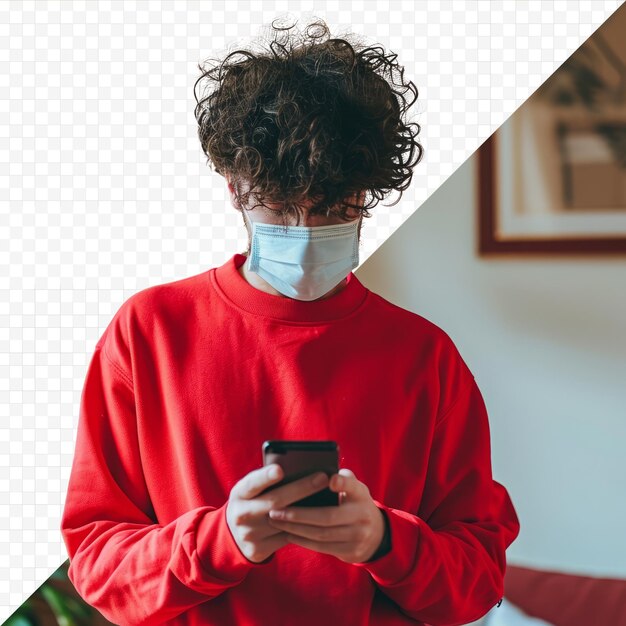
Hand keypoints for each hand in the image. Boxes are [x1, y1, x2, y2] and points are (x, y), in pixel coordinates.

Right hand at [226, 464, 330, 563]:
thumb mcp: (251, 491)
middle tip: (322, 478)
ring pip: (284, 522)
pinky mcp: (258, 550)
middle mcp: (241, 514)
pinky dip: (304, 527)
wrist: (233, 536)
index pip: (252, 483)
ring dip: (308, 510)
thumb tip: (300, 470)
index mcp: (239, 493)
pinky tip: (319, 518)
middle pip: (275, 501)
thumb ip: (267, 482)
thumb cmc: (252, 502)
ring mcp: (249, 534)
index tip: (280, 469)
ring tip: (329, 497)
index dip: (265, 477)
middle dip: (301, 488)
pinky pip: (287, 537)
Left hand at [266, 468, 386, 563]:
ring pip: (321, 534)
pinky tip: (288, 534)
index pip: (352, 486)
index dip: (342, 483)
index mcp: (361, 494)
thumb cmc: (354, 503)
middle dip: (298, 514)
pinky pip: (322, 547)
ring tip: (277, 521)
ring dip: (296, 529)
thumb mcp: (354, 488)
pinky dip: (303, 541)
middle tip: (276, 510)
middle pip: (327, 516)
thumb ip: (341, 478)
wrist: (376, 534)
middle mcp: (362, 515)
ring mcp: (358, 536)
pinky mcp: (351, 552)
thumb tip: (316, 472)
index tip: (330, 480)